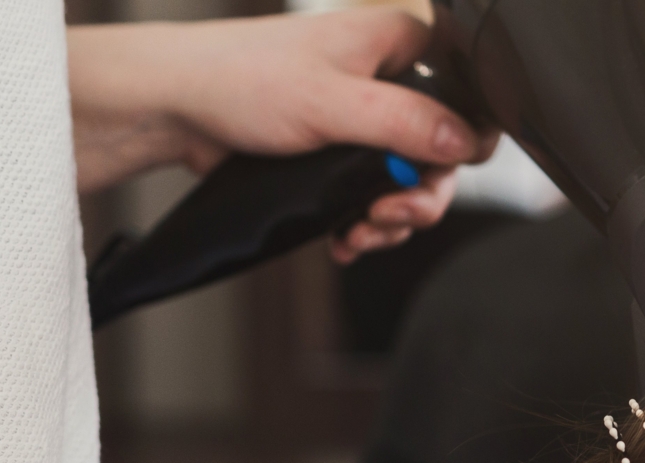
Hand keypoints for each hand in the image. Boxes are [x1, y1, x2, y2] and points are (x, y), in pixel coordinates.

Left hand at [67, 9, 499, 262]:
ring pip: (407, 179)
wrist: (177, 107)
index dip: (465, 139)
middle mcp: (387, 79)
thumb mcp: (332, 102)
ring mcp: (363, 119)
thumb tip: (464, 142)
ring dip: (391, 217)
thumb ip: (404, 122)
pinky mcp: (339, 153)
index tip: (440, 172)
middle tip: (392, 213)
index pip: (467, 92)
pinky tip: (345, 235)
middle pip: (440, 149)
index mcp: (398, 45)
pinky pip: (373, 194)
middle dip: (420, 194)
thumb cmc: (239, 78)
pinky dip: (365, 221)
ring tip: (360, 230)